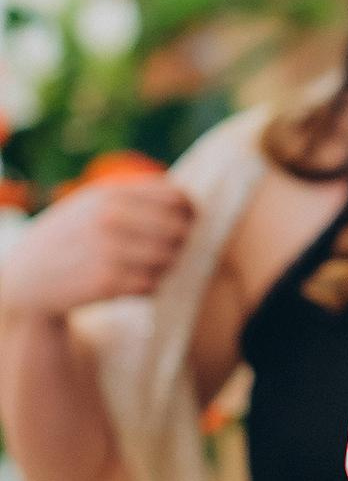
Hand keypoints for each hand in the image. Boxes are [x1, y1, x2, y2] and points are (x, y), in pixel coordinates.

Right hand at [0, 177, 195, 316]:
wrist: (24, 276)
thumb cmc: (69, 236)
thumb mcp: (92, 203)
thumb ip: (135, 197)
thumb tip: (186, 202)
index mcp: (110, 194)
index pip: (177, 198)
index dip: (191, 212)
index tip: (189, 222)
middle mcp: (110, 218)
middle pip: (179, 230)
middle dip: (180, 242)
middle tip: (170, 250)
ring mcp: (108, 250)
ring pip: (169, 259)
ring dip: (165, 266)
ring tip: (147, 267)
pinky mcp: (106, 282)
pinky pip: (151, 284)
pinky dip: (149, 286)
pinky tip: (133, 283)